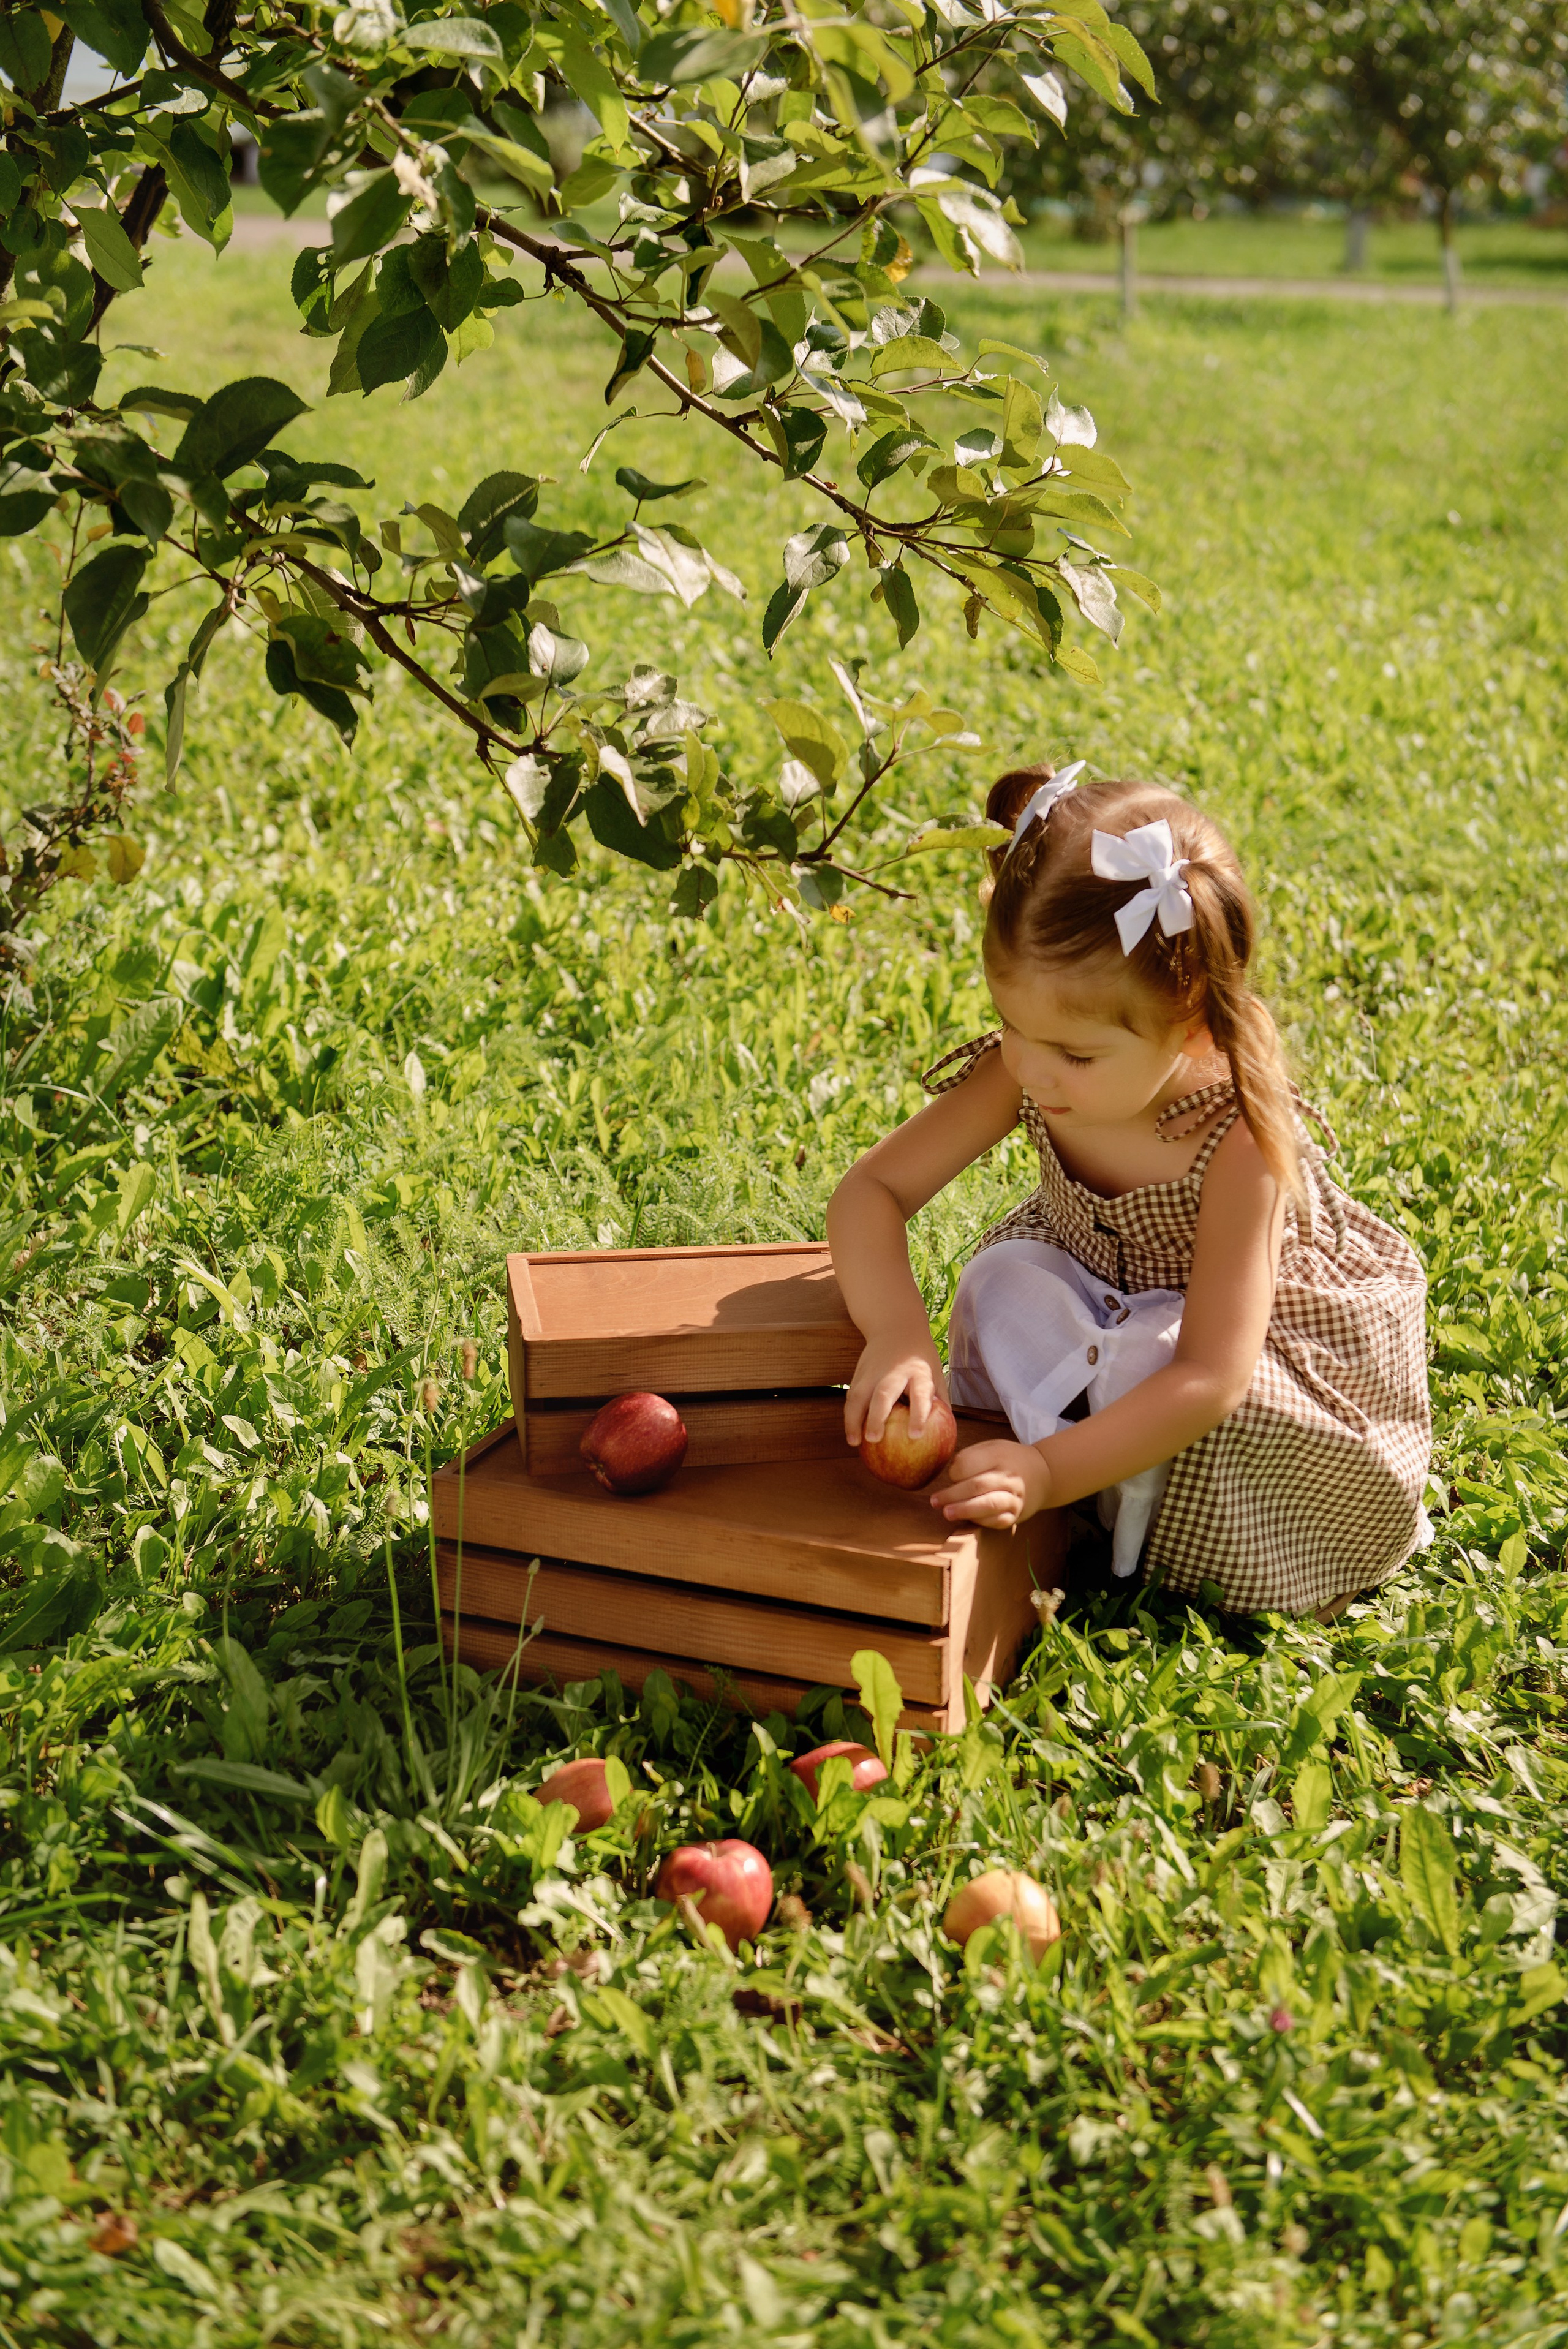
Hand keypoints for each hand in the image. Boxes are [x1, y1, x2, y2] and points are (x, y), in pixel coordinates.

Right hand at [844, 1336, 949, 1446]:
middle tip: (874, 1439)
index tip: (915, 1435)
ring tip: (855, 1442)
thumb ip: (940, 1399)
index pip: (920, 1394)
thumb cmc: (920, 1357)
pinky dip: (849, 1415)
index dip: (918, 1415)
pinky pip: (851, 1396)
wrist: (896, 1326)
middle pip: (883, 1394)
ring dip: (854, 1419)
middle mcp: (895, 1371)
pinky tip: (851, 1433)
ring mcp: (873, 1371)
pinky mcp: (859, 1372)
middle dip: (877, 1417)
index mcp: (919, 1371)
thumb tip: (947, 1433)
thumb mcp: (936, 1372)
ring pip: (860, 1395)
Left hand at [932, 1439, 1051, 1528]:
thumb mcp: (993, 1447)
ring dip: (964, 1510)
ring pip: (988, 1505)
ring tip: (947, 1513)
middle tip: (935, 1501)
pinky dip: (981, 1521)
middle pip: (976, 1486)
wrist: (1043, 1473)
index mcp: (999, 1455)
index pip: (969, 1464)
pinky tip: (969, 1519)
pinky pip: (997, 1521)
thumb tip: (949, 1476)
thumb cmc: (1009, 1459)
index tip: (951, 1477)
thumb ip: (971, 1456)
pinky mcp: (1017, 1514)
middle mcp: (1009, 1476)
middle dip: (952, 1495)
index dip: (954, 1473)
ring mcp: (1015, 1497)